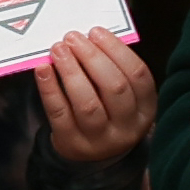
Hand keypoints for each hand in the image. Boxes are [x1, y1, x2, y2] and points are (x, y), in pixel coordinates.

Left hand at [32, 29, 152, 162]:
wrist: (92, 157)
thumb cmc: (107, 113)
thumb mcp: (122, 98)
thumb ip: (113, 70)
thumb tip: (89, 37)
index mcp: (146, 109)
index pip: (138, 75)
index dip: (117, 50)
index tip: (96, 31)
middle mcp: (127, 126)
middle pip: (114, 87)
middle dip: (92, 57)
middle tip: (73, 37)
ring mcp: (100, 139)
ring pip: (87, 102)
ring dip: (71, 71)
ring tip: (58, 49)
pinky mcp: (72, 144)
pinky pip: (60, 113)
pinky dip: (50, 88)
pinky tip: (43, 69)